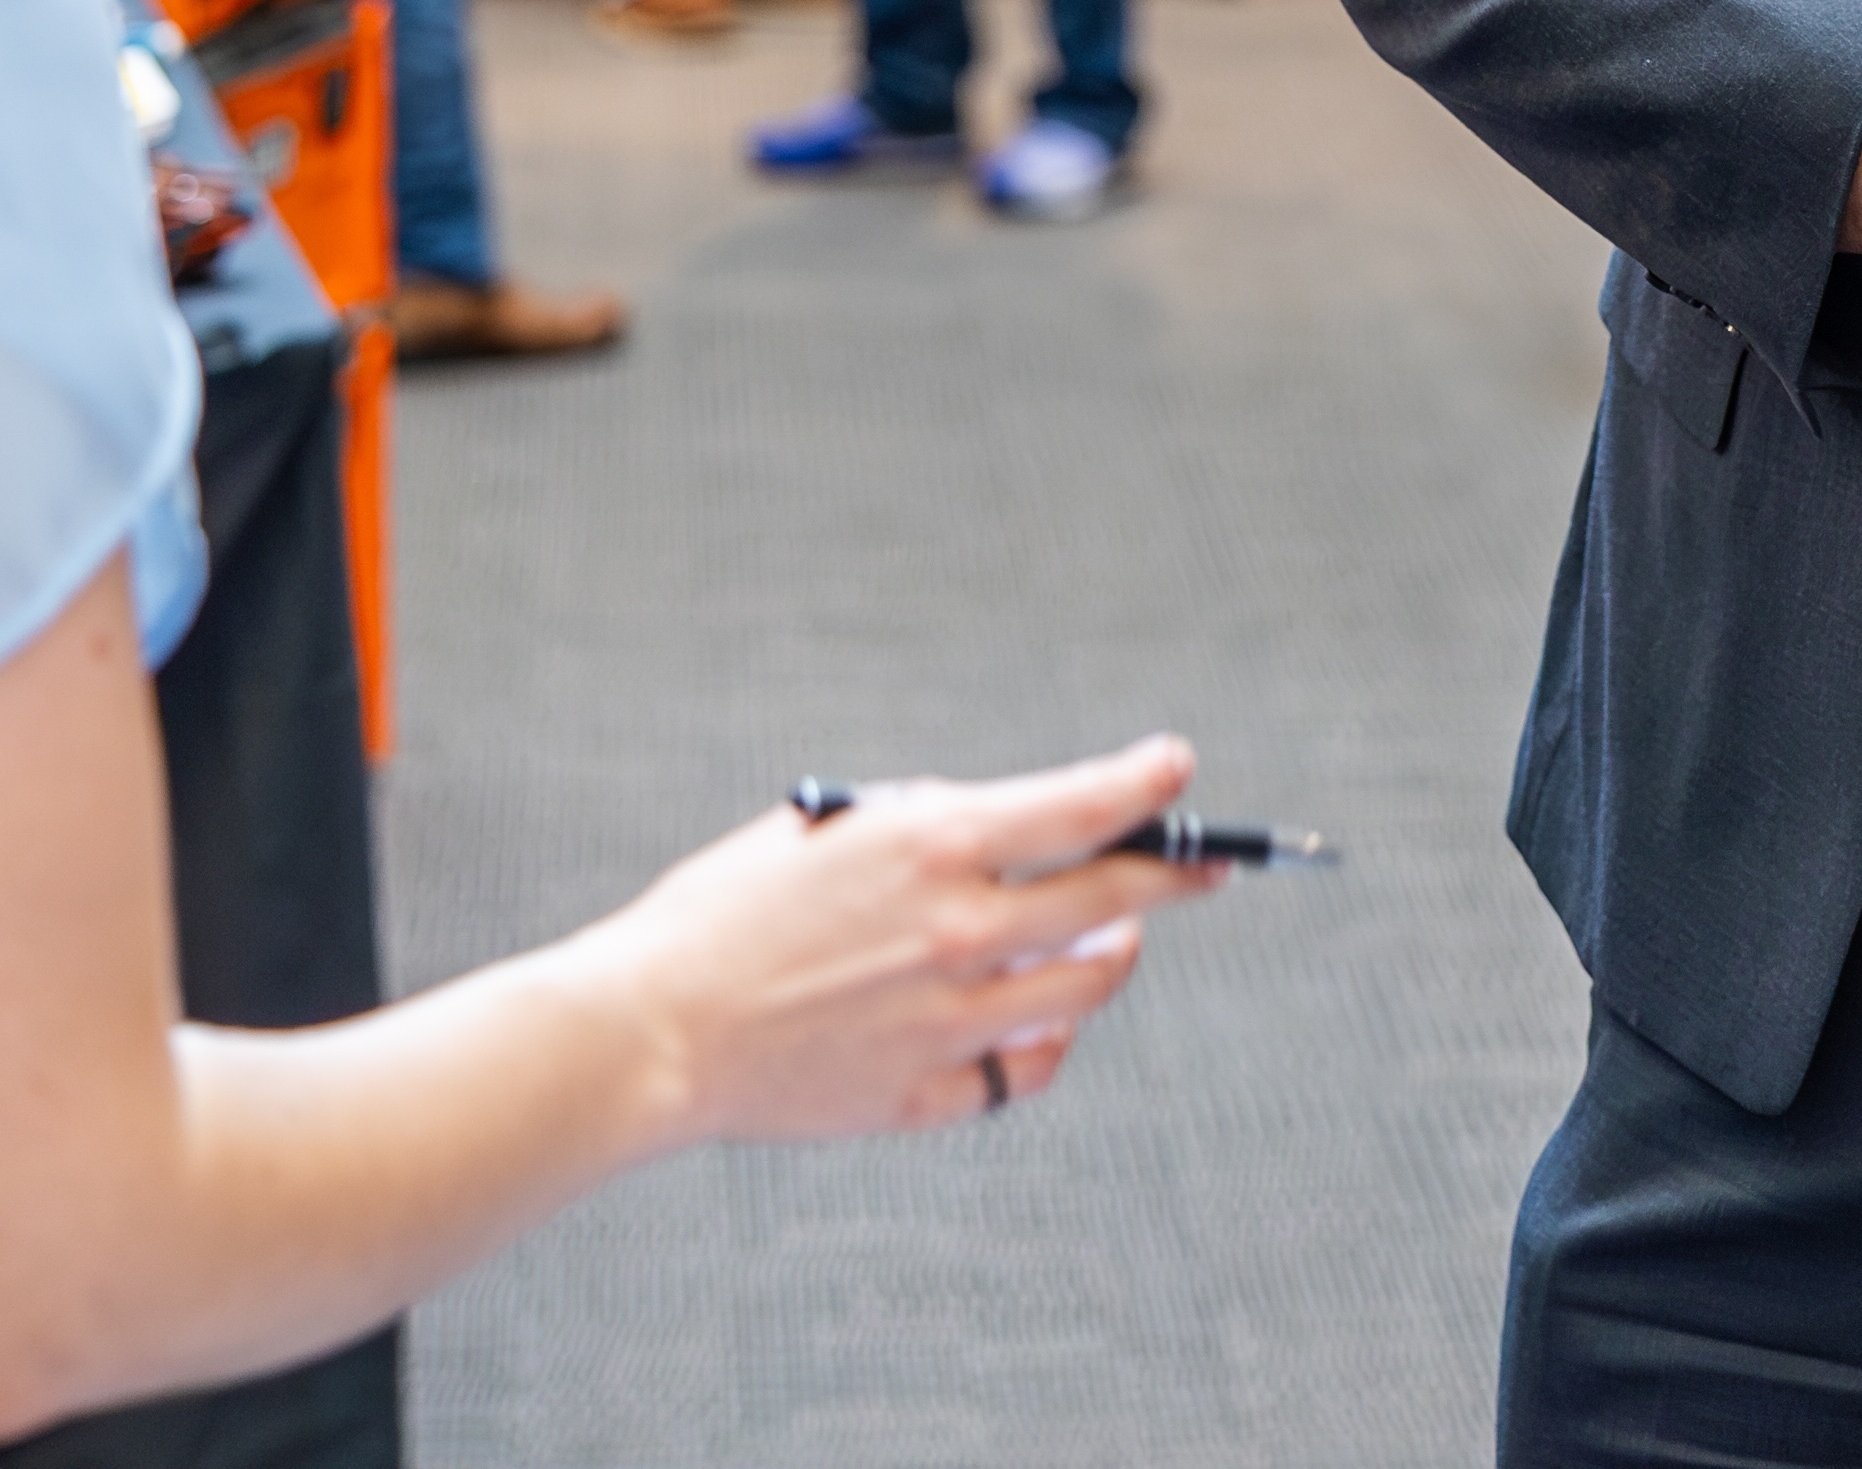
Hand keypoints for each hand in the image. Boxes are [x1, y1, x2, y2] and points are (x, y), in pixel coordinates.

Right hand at [575, 739, 1214, 1146]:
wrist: (656, 1029)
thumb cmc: (722, 915)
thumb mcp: (824, 830)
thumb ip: (921, 828)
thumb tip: (1001, 832)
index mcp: (932, 846)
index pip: (1083, 804)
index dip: (1146, 783)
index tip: (1177, 769)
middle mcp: (960, 931)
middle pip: (1114, 901)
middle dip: (1176, 875)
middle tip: (1205, 866)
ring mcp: (952, 1019)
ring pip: (1088, 989)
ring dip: (1113, 956)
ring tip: (1109, 942)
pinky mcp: (929, 1092)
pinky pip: (1031, 1068)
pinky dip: (1047, 1039)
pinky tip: (1040, 1021)